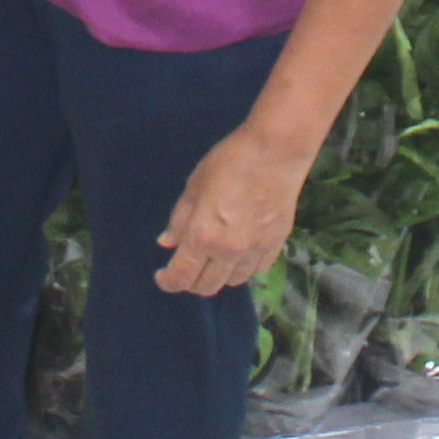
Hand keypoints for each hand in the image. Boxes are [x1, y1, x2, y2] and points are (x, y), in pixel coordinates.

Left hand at [155, 126, 308, 296]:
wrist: (275, 152)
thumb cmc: (229, 161)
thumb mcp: (194, 186)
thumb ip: (179, 220)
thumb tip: (166, 243)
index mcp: (202, 236)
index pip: (181, 276)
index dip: (167, 282)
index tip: (162, 276)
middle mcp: (228, 251)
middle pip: (206, 286)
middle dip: (191, 282)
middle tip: (187, 266)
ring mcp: (254, 251)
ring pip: (233, 282)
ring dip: (218, 276)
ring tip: (213, 259)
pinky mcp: (275, 245)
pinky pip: (256, 270)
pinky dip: (243, 267)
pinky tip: (239, 252)